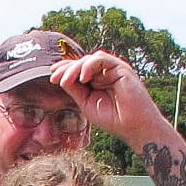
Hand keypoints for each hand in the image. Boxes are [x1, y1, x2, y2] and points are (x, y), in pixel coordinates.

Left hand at [51, 50, 166, 143]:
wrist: (133, 126)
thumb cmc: (112, 118)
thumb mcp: (86, 103)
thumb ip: (75, 90)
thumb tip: (61, 80)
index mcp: (96, 82)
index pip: (79, 71)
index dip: (65, 70)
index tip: (52, 76)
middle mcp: (104, 74)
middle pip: (82, 63)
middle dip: (66, 68)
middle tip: (54, 77)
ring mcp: (113, 70)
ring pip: (90, 59)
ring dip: (75, 67)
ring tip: (65, 81)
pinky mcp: (121, 68)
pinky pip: (103, 59)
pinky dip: (90, 65)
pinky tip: (82, 78)